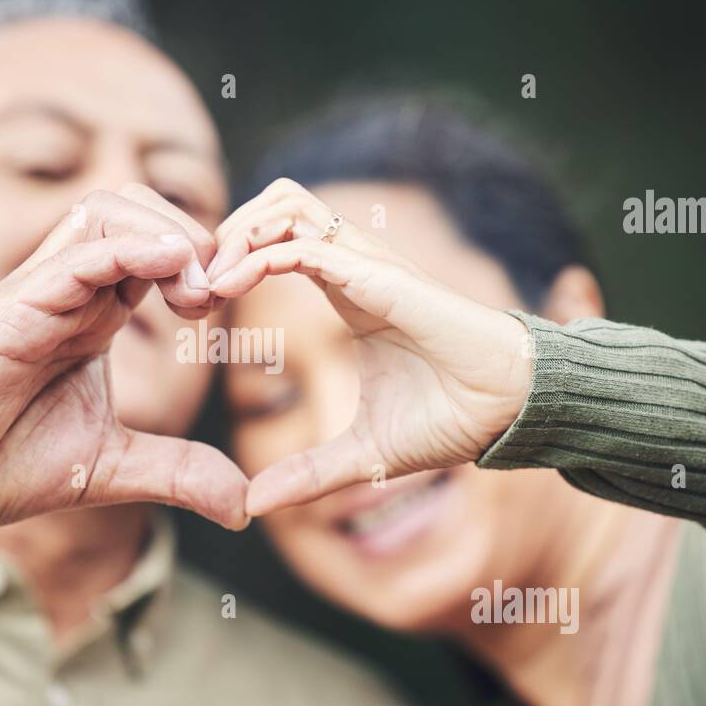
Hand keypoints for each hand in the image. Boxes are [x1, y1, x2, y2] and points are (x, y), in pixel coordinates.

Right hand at [0, 185, 245, 615]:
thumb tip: (245, 507)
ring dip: (169, 235)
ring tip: (200, 290)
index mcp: (92, 314)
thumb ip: (178, 473)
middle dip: (195, 235)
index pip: (157, 249)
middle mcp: (68, 290)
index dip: (203, 263)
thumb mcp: (110, 468)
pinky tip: (171, 270)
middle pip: (139, 208)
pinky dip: (131, 250)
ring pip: (109, 211)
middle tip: (218, 297)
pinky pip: (78, 254)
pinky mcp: (12, 307)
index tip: (227, 309)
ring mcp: (38, 292)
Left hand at [209, 178, 533, 516]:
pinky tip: (230, 289)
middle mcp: (355, 266)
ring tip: (211, 282)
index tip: (198, 306)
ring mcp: (368, 266)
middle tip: (196, 283)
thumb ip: (308, 474)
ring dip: (239, 232)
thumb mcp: (361, 455)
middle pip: (277, 201)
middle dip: (228, 228)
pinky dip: (260, 257)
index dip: (232, 257)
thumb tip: (254, 504)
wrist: (509, 412)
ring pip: (288, 203)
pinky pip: (307, 247)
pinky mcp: (381, 280)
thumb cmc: (450, 420)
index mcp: (348, 291)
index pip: (279, 238)